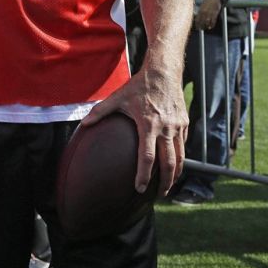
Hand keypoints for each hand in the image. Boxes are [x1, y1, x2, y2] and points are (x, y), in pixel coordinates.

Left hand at [80, 66, 187, 195]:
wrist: (164, 71)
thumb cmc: (139, 85)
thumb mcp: (118, 97)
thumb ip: (100, 112)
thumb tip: (83, 124)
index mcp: (149, 124)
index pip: (147, 157)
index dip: (143, 175)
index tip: (139, 188)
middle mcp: (166, 128)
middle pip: (169, 162)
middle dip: (165, 182)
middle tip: (159, 195)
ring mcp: (178, 126)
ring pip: (181, 156)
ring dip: (176, 174)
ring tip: (169, 186)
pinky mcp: (184, 123)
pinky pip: (183, 145)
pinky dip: (180, 157)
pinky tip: (174, 165)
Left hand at [195, 0, 222, 29]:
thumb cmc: (207, 1)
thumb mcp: (202, 6)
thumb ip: (200, 12)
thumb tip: (197, 18)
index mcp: (200, 10)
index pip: (197, 20)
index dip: (197, 24)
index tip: (197, 27)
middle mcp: (205, 13)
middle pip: (202, 22)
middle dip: (201, 27)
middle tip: (201, 29)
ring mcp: (210, 13)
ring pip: (207, 23)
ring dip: (206, 26)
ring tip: (206, 28)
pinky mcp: (215, 14)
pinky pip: (213, 21)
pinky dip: (212, 25)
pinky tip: (211, 26)